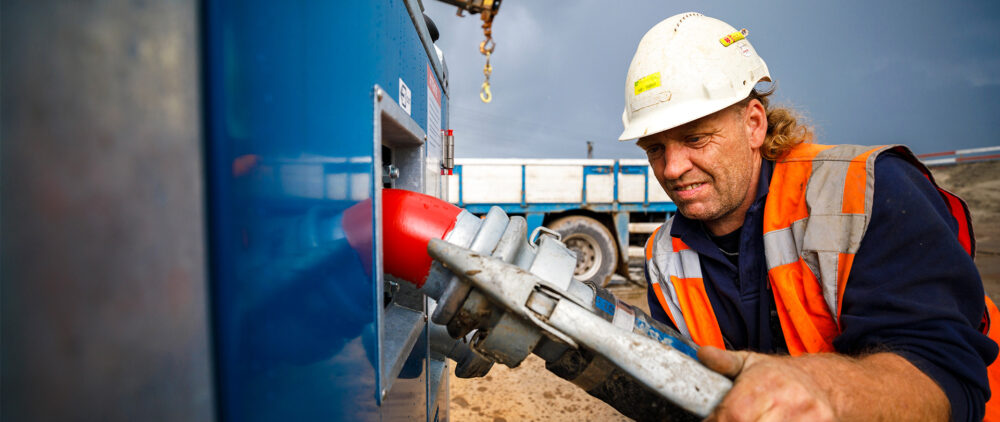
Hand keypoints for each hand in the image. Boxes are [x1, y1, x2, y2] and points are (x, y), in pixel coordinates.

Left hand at [698, 346, 834, 421]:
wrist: (825, 383)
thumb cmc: (782, 376)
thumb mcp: (751, 362)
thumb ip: (725, 362)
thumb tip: (703, 355)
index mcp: (767, 382)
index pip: (733, 413)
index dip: (717, 421)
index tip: (711, 420)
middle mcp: (788, 400)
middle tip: (727, 420)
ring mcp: (806, 418)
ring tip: (751, 418)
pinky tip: (765, 421)